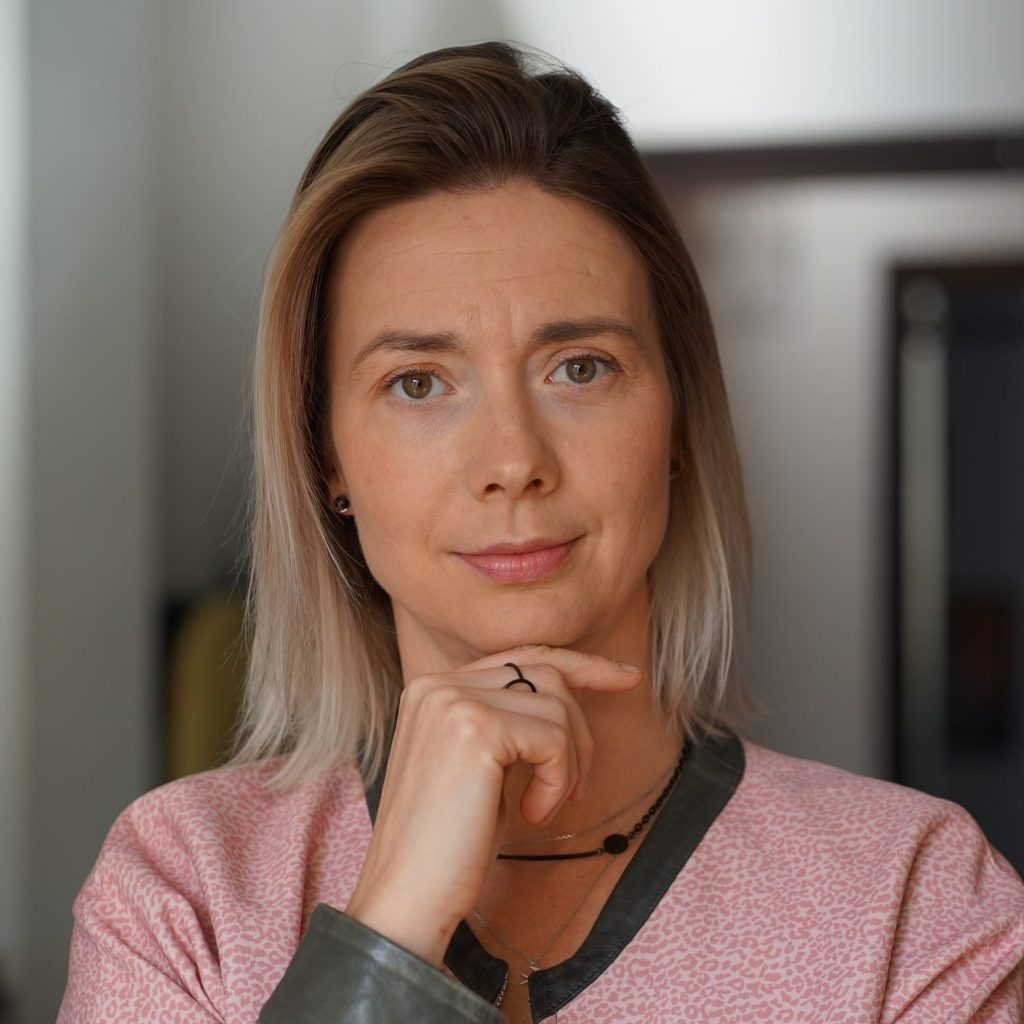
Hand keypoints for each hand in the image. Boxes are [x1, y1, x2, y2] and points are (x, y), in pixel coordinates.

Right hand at [342, 643, 643, 967]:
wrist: (407, 895)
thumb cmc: (447, 843)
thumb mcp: (480, 767)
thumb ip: (507, 722)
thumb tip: (567, 699)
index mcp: (434, 689)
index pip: (520, 657)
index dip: (579, 665)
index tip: (626, 678)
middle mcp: (438, 684)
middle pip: (546, 674)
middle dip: (581, 729)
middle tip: (581, 788)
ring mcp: (454, 701)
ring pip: (556, 707)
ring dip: (568, 764)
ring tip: (545, 807)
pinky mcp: (475, 728)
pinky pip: (553, 740)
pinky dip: (558, 782)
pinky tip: (533, 814)